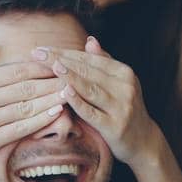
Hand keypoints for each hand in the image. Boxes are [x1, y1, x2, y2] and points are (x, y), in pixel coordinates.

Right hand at [0, 35, 66, 178]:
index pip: (15, 71)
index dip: (40, 67)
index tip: (59, 64)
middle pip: (25, 87)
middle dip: (52, 81)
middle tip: (74, 76)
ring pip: (25, 107)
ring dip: (51, 98)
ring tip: (71, 92)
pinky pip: (19, 129)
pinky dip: (39, 120)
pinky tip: (55, 113)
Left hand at [36, 37, 164, 165]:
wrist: (143, 142)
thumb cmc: (124, 109)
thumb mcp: (119, 84)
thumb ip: (104, 63)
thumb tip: (90, 40)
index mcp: (124, 73)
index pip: (89, 59)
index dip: (65, 52)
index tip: (42, 49)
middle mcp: (125, 87)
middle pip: (88, 70)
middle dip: (61, 60)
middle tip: (38, 53)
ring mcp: (121, 107)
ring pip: (91, 88)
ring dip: (70, 76)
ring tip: (52, 66)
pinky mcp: (115, 126)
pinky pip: (93, 113)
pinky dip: (79, 102)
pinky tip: (65, 92)